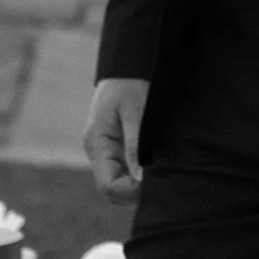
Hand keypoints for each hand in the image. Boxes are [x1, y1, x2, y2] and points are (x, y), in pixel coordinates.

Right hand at [85, 76, 149, 197]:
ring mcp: (104, 151)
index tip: (155, 183)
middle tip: (162, 179)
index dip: (131, 191)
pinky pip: (122, 171)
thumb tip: (140, 178)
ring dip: (137, 184)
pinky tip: (155, 166)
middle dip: (135, 192)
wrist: (126, 66)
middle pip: (111, 190)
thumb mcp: (136, 112)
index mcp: (97, 143)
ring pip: (117, 183)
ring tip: (160, 172)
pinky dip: (137, 175)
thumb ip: (136, 145)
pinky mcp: (113, 148)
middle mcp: (96, 151)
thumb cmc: (131, 84)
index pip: (108, 186)